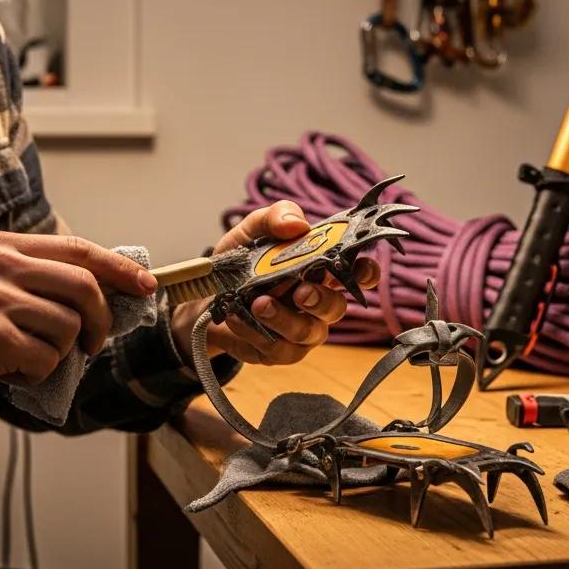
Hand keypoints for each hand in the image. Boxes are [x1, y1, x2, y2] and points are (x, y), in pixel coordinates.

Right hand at [0, 232, 156, 427]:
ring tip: (26, 359)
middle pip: (86, 285)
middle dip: (103, 321)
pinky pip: (47, 358)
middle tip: (94, 345)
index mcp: (2, 246)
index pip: (79, 249)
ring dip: (60, 354)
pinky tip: (8, 372)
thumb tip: (101, 293)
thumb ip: (33, 279)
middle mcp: (1, 263)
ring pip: (70, 326)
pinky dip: (37, 374)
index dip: (119, 269)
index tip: (147, 286)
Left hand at [170, 201, 379, 366]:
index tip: (360, 270)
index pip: (357, 274)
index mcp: (320, 269)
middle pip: (337, 307)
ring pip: (309, 332)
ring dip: (284, 319)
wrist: (203, 297)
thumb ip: (274, 218)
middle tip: (300, 291)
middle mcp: (317, 301)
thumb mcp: (251, 231)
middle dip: (321, 300)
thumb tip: (297, 224)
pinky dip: (256, 333)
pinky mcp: (279, 351)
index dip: (365, 274)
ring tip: (258, 304)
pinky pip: (279, 349)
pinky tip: (238, 318)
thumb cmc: (237, 264)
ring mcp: (301, 329)